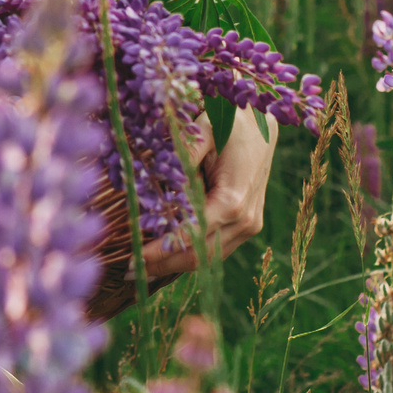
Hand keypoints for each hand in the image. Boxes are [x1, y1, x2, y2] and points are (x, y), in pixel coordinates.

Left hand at [141, 108, 278, 282]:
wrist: (262, 122)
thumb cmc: (231, 122)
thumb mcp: (204, 130)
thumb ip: (182, 155)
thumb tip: (154, 177)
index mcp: (233, 201)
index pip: (190, 237)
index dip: (160, 252)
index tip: (133, 258)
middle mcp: (245, 220)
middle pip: (198, 256)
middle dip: (162, 266)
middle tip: (130, 270)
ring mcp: (249, 225)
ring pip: (208, 258)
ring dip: (175, 264)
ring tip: (143, 266)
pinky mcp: (247, 224)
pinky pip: (216, 247)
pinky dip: (191, 252)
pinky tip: (167, 254)